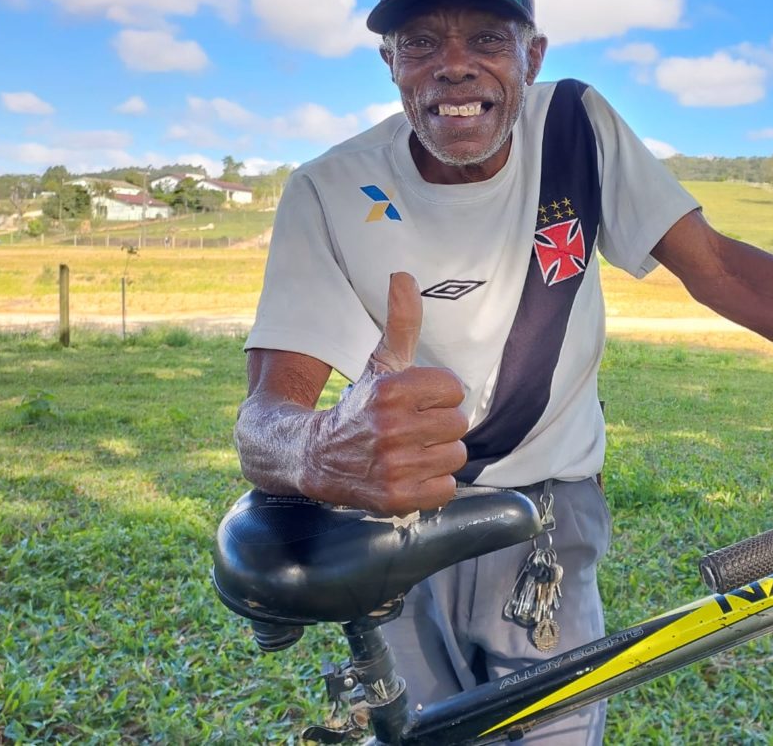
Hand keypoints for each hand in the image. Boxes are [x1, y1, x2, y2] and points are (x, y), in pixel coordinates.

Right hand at [303, 272, 467, 513]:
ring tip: (409, 450)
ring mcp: (394, 466)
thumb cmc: (359, 405)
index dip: (438, 395)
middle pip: (458, 424)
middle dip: (438, 425)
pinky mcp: (396, 498)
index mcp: (392, 390)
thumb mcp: (379, 362)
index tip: (415, 401)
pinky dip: (432, 484)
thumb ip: (400, 321)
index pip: (454, 389)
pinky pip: (446, 488)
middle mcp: (392, 428)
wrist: (314, 456)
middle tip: (411, 428)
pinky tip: (409, 473)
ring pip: (455, 456)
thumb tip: (405, 275)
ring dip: (437, 454)